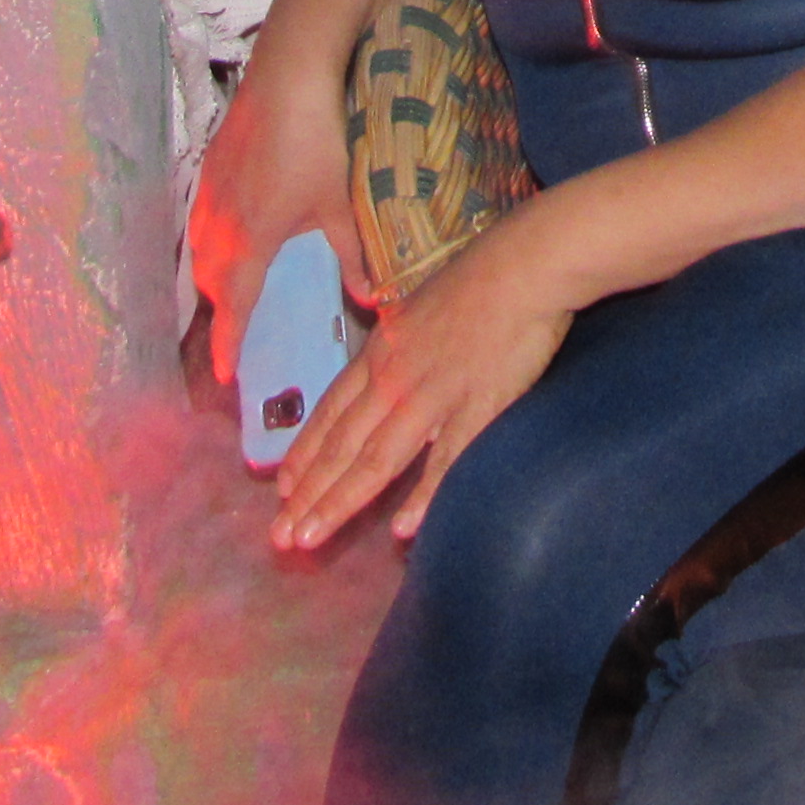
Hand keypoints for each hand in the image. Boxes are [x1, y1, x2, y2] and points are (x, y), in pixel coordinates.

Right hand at [189, 54, 374, 390]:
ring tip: (234, 288)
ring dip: (214, 277)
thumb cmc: (314, 144)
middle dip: (222, 312)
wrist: (286, 76)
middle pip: (211, 284)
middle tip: (238, 332)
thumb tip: (371, 301)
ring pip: (202, 253)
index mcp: (248, 243)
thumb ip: (352, 257)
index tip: (224, 378)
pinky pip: (202, 222)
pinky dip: (212, 242)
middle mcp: (218, 226)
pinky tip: (232, 233)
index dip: (228, 346)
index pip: (233, 310)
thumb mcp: (339, 206)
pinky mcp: (209, 168)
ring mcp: (208, 195)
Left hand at [271, 210, 576, 551]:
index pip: (330, 413)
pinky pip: (445, 460)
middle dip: (308, 493)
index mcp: (380, 354)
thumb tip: (391, 364)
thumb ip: (401, 343)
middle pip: (342, 444)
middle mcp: (394, 379)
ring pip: (376, 458)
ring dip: (339, 501)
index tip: (283, 489)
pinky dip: (422, 495)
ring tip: (310, 539)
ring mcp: (432, 396)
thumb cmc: (478, 279)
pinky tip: (402, 530)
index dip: (305, 454)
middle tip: (280, 536)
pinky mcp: (476, 408)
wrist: (523, 265)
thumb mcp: (417, 307)